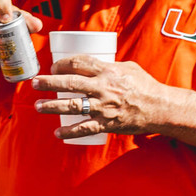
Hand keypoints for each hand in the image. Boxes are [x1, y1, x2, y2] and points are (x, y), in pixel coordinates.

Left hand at [32, 56, 175, 139]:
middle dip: (49, 83)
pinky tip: (57, 133)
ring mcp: (104, 107)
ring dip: (52, 106)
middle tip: (34, 83)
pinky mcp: (107, 124)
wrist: (161, 108)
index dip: (62, 64)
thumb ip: (107, 65)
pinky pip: (85, 129)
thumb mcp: (127, 67)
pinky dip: (70, 132)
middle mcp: (103, 88)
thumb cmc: (145, 85)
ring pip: (72, 106)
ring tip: (38, 106)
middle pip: (70, 83)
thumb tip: (90, 62)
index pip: (78, 63)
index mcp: (107, 71)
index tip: (52, 67)